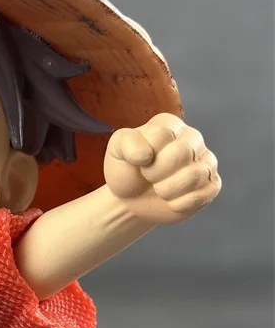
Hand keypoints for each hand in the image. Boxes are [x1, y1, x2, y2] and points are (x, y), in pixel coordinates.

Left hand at [104, 113, 220, 224]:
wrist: (131, 199)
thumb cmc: (126, 170)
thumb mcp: (116, 150)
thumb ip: (126, 142)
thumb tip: (146, 154)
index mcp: (169, 124)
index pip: (162, 133)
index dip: (144, 154)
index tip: (139, 161)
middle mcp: (192, 138)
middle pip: (182, 153)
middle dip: (156, 172)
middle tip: (148, 176)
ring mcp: (205, 161)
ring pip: (194, 175)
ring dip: (167, 189)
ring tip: (159, 188)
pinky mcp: (212, 184)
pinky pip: (202, 195)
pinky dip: (179, 203)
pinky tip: (171, 200)